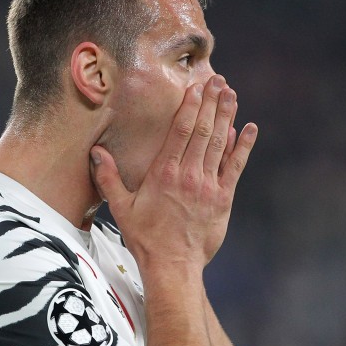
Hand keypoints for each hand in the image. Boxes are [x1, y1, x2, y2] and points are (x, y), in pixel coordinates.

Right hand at [91, 75, 256, 268]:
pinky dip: (243, 146)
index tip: (197, 87)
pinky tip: (249, 128)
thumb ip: (108, 177)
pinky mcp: (223, 198)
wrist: (173, 265)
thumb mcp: (121, 207)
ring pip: (219, 143)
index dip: (190, 106)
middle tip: (218, 81)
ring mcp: (208, 186)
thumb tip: (96, 151)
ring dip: (226, 116)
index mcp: (164, 173)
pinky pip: (235, 166)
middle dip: (211, 103)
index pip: (180, 131)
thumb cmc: (145, 238)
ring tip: (231, 94)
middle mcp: (188, 175)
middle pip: (203, 130)